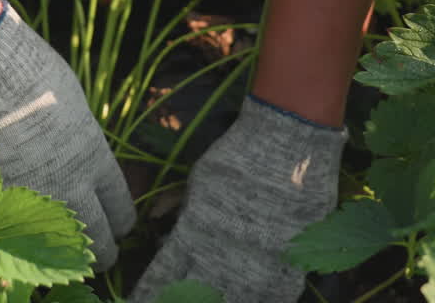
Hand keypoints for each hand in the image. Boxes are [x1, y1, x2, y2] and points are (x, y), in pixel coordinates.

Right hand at [0, 3, 134, 269]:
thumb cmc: (30, 72)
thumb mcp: (72, 104)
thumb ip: (82, 139)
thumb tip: (84, 156)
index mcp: (93, 159)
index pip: (120, 208)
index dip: (119, 219)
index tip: (116, 224)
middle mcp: (68, 186)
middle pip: (98, 239)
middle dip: (99, 248)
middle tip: (95, 251)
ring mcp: (27, 197)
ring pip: (54, 248)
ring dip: (59, 253)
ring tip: (59, 253)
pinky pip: (12, 235)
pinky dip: (17, 239)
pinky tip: (17, 235)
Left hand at [131, 95, 347, 301]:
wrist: (287, 146)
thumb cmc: (237, 158)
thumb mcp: (197, 180)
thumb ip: (175, 206)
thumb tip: (153, 219)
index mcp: (191, 238)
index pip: (159, 282)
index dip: (148, 294)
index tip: (145, 298)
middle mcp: (220, 260)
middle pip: (191, 299)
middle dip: (180, 299)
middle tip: (177, 297)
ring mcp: (257, 269)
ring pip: (232, 302)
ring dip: (221, 300)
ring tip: (215, 296)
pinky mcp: (289, 268)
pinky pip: (274, 298)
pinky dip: (263, 297)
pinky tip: (255, 293)